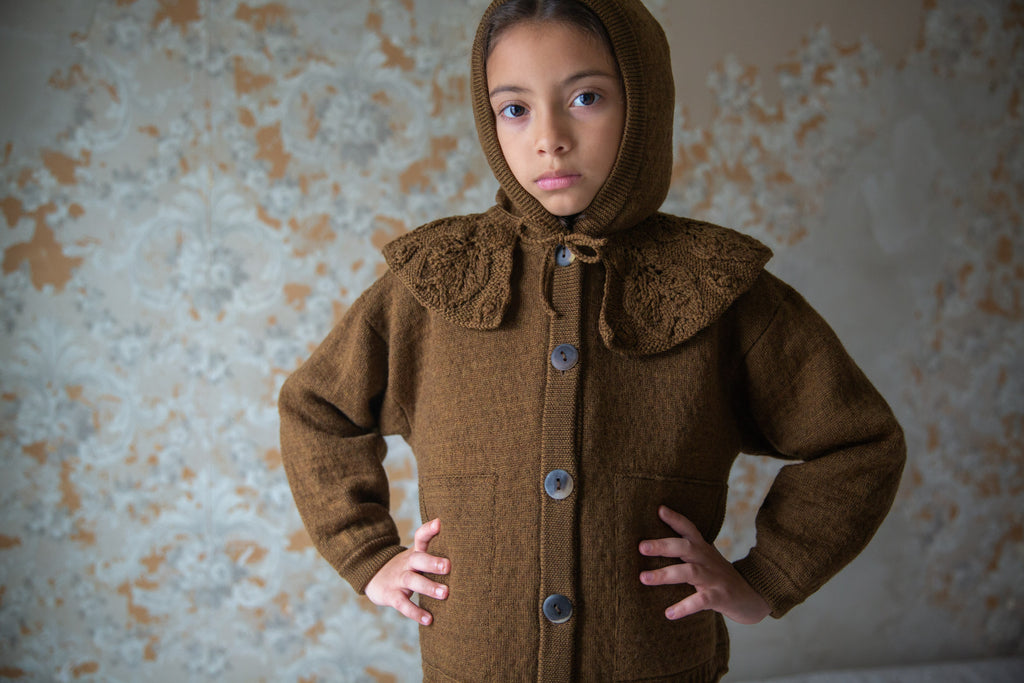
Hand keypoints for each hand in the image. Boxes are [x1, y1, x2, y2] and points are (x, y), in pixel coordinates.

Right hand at [364, 518, 449, 624]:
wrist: (373, 576)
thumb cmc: (407, 566)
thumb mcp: (418, 556)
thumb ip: (437, 552)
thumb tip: (469, 550)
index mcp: (415, 552)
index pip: (420, 537)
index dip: (429, 529)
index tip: (440, 523)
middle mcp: (407, 563)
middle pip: (418, 558)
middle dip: (432, 562)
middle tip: (448, 566)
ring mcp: (398, 579)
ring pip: (411, 580)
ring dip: (428, 587)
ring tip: (445, 593)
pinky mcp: (391, 595)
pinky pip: (403, 604)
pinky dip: (415, 612)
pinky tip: (429, 619)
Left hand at [639, 505, 769, 624]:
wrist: (753, 596)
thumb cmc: (720, 577)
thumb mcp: (706, 560)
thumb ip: (687, 552)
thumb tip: (655, 545)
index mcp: (703, 549)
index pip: (689, 529)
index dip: (675, 518)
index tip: (659, 509)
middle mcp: (707, 560)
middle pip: (686, 547)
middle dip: (663, 545)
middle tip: (641, 546)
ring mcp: (714, 578)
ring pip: (689, 572)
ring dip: (665, 574)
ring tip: (644, 578)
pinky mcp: (720, 597)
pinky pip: (701, 601)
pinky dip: (684, 607)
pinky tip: (669, 614)